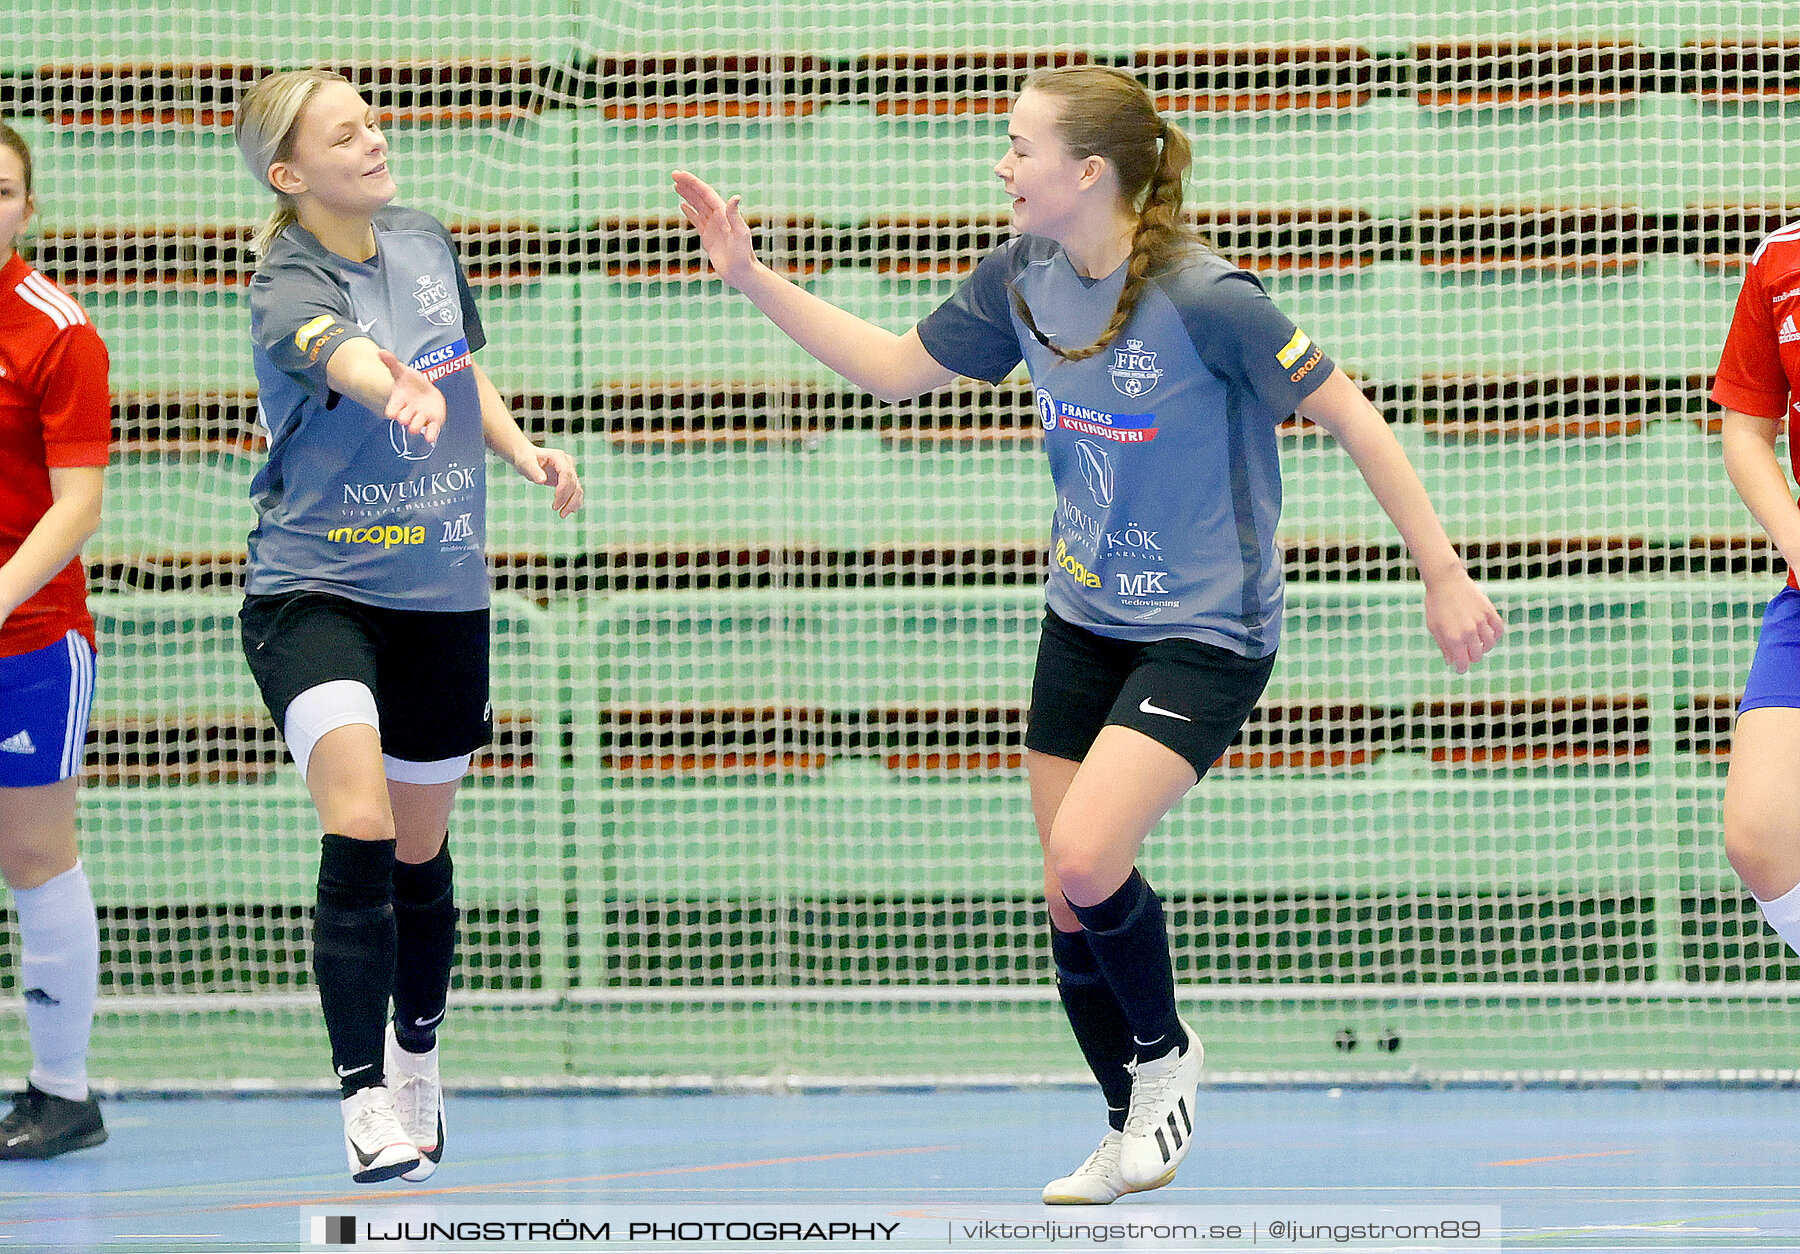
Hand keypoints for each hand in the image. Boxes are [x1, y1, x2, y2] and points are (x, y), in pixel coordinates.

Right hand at [377, 348, 445, 443]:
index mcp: (399, 402)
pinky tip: (429, 438)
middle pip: (404, 418)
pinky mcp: (433, 421)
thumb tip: (380, 351)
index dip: (392, 411)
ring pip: (416, 425)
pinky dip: (430, 434)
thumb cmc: (410, 383)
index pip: (392, 409)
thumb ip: (391, 363)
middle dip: (404, 418)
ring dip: (416, 425)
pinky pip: (431, 430)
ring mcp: (421, 417)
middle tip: (404, 419)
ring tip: (414, 427)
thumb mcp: (401, 371)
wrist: (425, 391)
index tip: (391, 413)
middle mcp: (408, 412)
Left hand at [515, 445, 582, 516]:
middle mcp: (568, 464)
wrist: (528, 457)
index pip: (566, 473)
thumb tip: (542, 481)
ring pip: (577, 489)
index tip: (556, 500)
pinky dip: (574, 502)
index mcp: (559, 457)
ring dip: (572, 503)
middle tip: (555, 510)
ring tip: (563, 515)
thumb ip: (533, 471)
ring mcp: (570, 472)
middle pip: (573, 483)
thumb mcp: (526, 463)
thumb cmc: (526, 458)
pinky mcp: (569, 480)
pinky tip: (569, 511)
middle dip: (566, 498)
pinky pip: (576, 492)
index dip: (563, 488)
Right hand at [672, 170, 758, 288]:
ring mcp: (713, 226)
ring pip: (698, 206)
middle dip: (688, 185)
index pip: (706, 193)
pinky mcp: (709, 237)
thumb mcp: (740, 233)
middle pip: (700, 196)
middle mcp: (718, 217)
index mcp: (724, 213)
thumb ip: (735, 215)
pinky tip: (683, 205)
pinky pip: (697, 220)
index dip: (693, 183)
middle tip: (674, 174)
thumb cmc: (743, 254)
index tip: (680, 174)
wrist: (741, 273)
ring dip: (688, 195)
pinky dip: (690, 211)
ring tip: (676, 185)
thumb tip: (736, 197)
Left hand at [1423, 565, 1503, 673]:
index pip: (1463, 663)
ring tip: (1478, 645)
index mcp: (1453, 638)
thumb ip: (1444, 645)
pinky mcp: (1489, 611)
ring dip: (1484, 648)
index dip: (1461, 668)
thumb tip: (1451, 661)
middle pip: (1477, 655)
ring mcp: (1481, 621)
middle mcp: (1469, 632)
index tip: (1460, 668)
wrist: (1446, 580)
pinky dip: (1496, 635)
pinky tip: (1489, 635)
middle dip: (1472, 658)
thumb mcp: (1434, 627)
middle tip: (1467, 655)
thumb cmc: (1436, 604)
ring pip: (1490, 644)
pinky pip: (1498, 629)